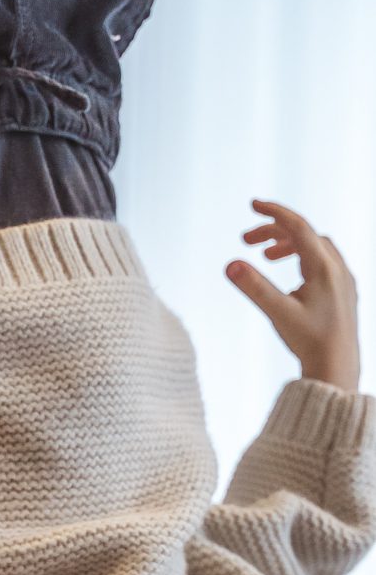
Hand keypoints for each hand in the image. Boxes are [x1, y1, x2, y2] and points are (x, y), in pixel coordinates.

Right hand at [226, 201, 361, 391]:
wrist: (338, 369)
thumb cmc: (311, 342)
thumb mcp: (278, 313)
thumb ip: (254, 287)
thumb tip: (230, 264)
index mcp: (324, 268)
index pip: (298, 227)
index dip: (274, 213)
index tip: (253, 205)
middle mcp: (338, 269)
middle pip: (305, 235)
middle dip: (275, 231)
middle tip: (246, 240)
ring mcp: (344, 280)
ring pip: (316, 247)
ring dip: (289, 245)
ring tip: (266, 256)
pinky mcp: (344, 293)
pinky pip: (324, 262)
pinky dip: (302, 259)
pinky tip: (289, 279)